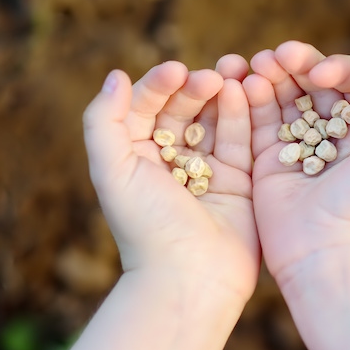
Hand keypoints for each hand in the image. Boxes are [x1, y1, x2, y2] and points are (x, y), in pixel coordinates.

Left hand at [82, 55, 259, 301]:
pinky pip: (241, 139)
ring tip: (233, 72)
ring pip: (215, 119)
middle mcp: (170, 161)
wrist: (190, 279)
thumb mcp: (111, 170)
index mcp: (136, 157)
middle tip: (211, 76)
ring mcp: (207, 170)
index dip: (160, 83)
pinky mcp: (239, 180)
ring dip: (223, 93)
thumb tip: (115, 76)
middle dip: (196, 86)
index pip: (147, 106)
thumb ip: (104, 120)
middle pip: (184, 108)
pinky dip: (243, 114)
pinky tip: (245, 92)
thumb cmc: (146, 227)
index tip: (176, 70)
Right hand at [242, 41, 349, 284]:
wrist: (329, 252)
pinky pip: (258, 118)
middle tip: (277, 55)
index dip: (336, 66)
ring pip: (284, 93)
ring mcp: (300, 141)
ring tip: (256, 65)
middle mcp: (336, 129)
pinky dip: (250, 97)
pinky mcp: (269, 156)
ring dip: (270, 73)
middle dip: (296, 63)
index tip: (319, 74)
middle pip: (314, 80)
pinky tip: (244, 84)